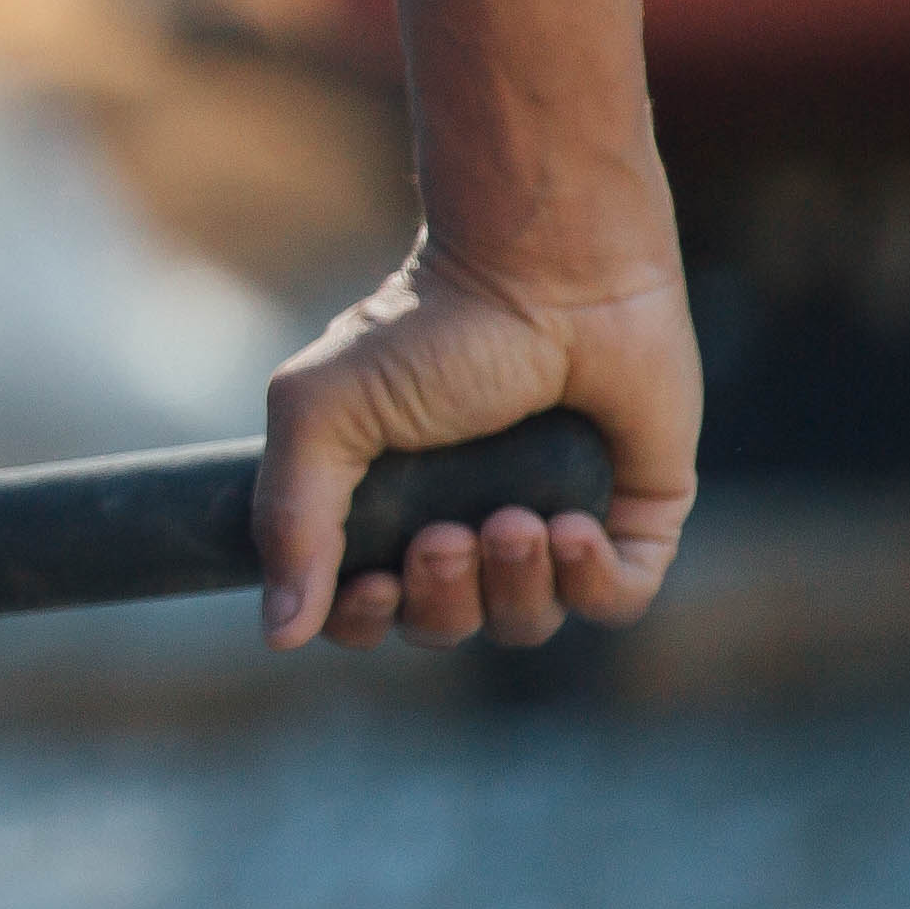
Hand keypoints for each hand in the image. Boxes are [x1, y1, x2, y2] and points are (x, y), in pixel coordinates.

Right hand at [257, 237, 700, 649]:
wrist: (552, 273)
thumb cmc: (432, 330)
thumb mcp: (322, 413)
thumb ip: (291, 520)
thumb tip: (277, 635)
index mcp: (391, 502)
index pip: (367, 610)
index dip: (364, 621)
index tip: (373, 586)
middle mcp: (469, 522)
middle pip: (446, 626)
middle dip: (442, 601)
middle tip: (445, 538)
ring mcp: (552, 524)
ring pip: (526, 623)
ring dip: (514, 586)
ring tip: (515, 521)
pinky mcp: (632, 520)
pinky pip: (612, 601)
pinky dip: (588, 581)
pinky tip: (570, 528)